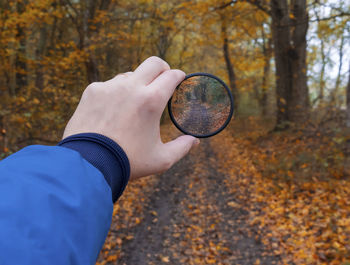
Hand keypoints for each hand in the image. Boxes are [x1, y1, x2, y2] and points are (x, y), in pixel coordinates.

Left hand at [62, 56, 198, 178]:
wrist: (89, 165)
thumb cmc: (128, 162)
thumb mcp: (161, 159)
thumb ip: (181, 148)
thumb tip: (194, 141)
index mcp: (152, 100)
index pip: (172, 75)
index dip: (179, 76)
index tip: (180, 79)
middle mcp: (131, 87)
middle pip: (154, 63)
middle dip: (163, 68)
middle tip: (163, 79)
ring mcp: (110, 86)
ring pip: (130, 75)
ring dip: (137, 84)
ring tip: (134, 103)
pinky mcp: (92, 91)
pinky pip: (109, 85)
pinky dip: (115, 94)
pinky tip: (113, 111)